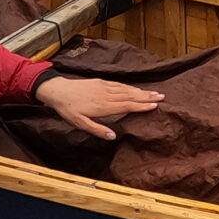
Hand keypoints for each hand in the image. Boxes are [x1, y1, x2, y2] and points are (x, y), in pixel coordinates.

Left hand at [35, 75, 163, 139]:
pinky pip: (118, 84)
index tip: (154, 106)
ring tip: (153, 92)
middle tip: (161, 97)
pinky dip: (129, 86)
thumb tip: (113, 136)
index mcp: (103, 106)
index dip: (141, 105)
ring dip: (141, 91)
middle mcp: (106, 95)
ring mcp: (104, 87)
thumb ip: (97, 129)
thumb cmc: (68, 109)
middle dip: (146, 96)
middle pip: (130, 96)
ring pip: (126, 89)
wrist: (58, 90)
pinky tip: (135, 88)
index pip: (126, 105)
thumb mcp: (80, 123)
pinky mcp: (100, 82)